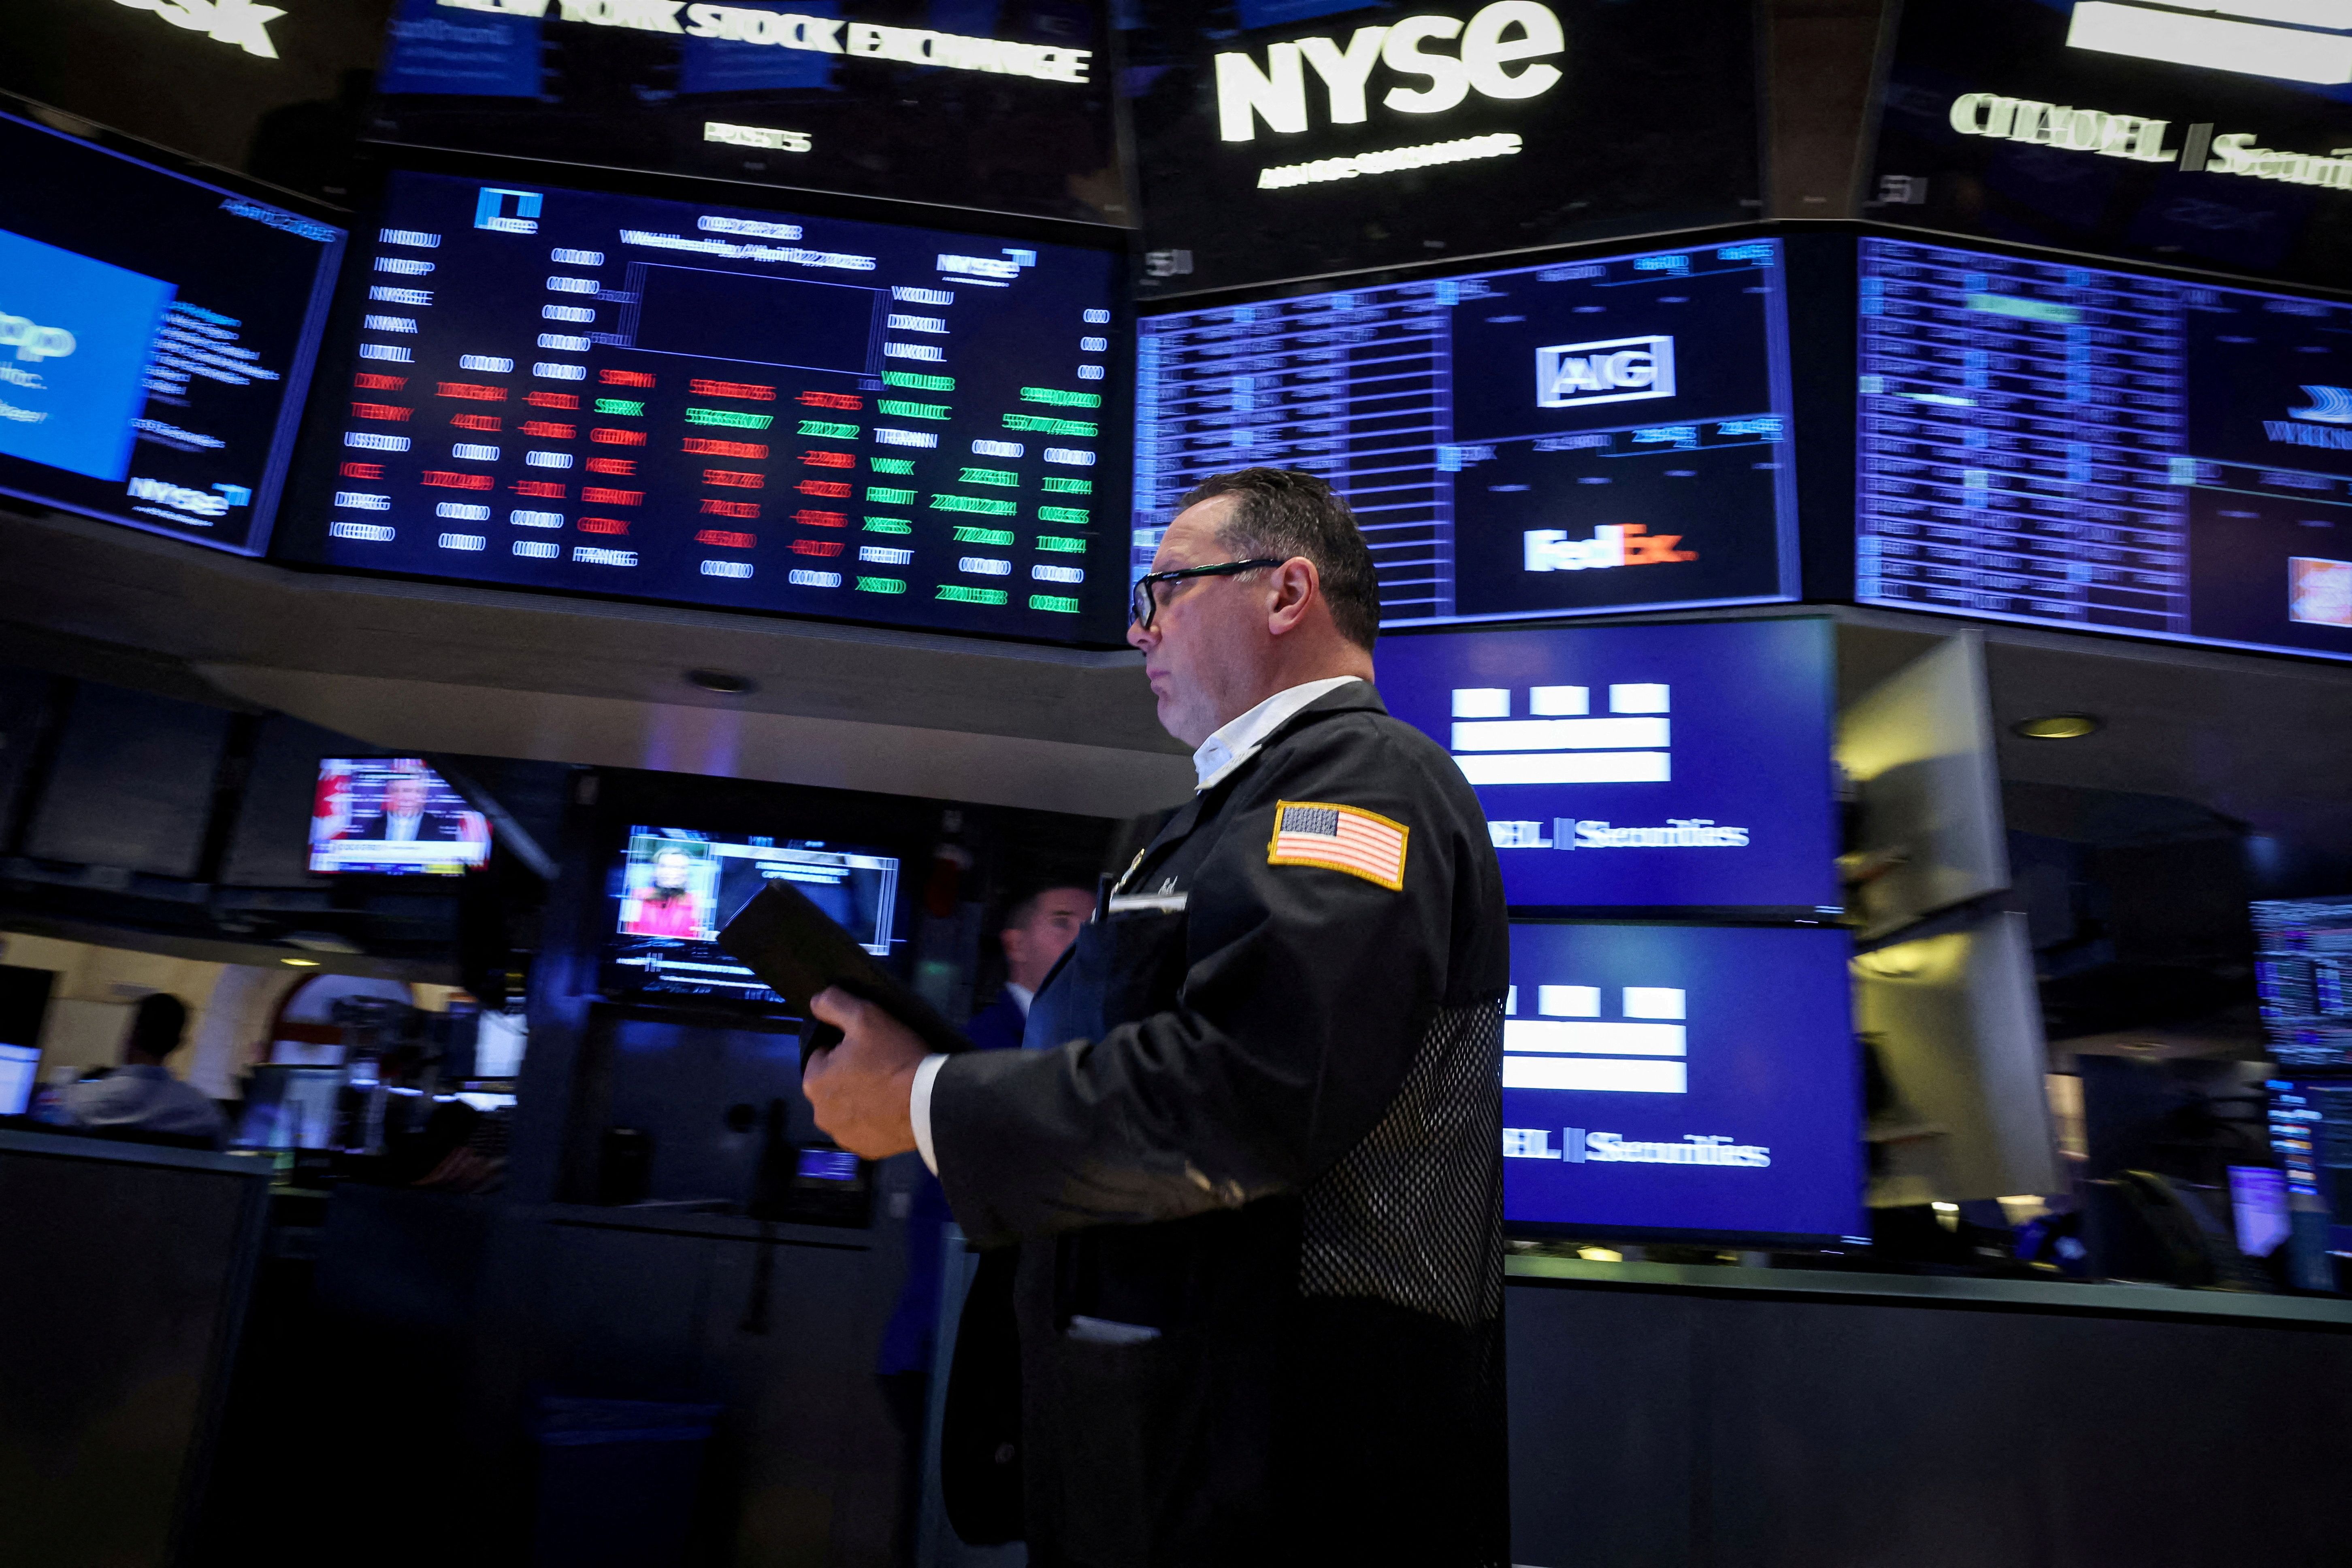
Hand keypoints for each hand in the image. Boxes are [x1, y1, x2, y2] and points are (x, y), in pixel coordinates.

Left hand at [802, 987, 927, 1159]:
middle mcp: (821, 1114)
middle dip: (851, 1074)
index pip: (822, 1054)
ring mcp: (843, 1136)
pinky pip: (865, 1129)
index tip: (868, 1047)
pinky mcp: (865, 1150)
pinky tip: (893, 1109)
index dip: (845, 1046)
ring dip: (861, 1099)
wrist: (931, 1102)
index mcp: (814, 1081)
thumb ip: (834, 1003)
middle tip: (882, 1065)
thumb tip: (815, 1002)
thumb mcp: (866, 1016)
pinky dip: (874, 1120)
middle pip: (834, 1083)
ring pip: (848, 1108)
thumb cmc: (895, 1058)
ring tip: (889, 1088)